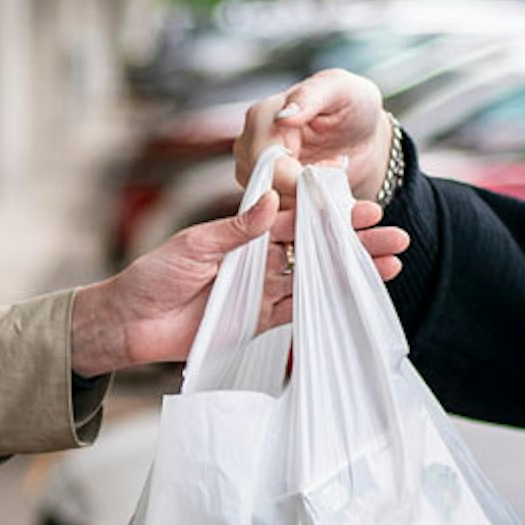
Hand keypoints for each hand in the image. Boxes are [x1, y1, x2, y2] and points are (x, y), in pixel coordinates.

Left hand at [67, 193, 406, 376]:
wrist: (129, 324)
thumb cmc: (152, 277)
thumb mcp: (192, 245)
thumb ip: (235, 228)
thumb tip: (273, 199)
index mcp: (245, 232)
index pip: (298, 218)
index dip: (332, 214)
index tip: (367, 207)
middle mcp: (258, 258)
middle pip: (316, 248)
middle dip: (355, 243)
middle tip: (396, 237)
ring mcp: (261, 291)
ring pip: (315, 279)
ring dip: (351, 273)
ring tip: (391, 266)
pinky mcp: (257, 323)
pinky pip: (299, 314)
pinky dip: (328, 308)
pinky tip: (358, 299)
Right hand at [237, 69, 392, 199]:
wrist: (361, 134)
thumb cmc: (352, 105)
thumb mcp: (340, 89)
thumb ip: (312, 96)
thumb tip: (284, 117)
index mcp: (261, 118)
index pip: (266, 161)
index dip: (296, 178)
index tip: (333, 170)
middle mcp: (248, 147)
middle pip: (264, 188)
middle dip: (304, 192)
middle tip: (337, 173)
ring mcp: (255, 174)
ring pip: (270, 208)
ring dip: (307, 203)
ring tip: (333, 178)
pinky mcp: (269, 195)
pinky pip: (280, 216)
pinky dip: (307, 212)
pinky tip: (326, 192)